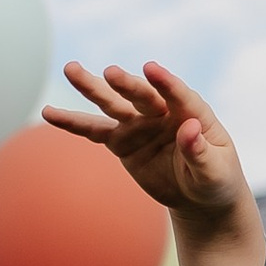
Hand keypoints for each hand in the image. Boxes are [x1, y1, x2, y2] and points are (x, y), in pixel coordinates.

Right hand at [46, 61, 250, 225]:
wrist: (199, 196)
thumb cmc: (216, 180)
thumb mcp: (215, 171)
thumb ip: (201, 151)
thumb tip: (188, 128)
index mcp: (192, 113)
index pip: (179, 95)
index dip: (166, 83)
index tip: (151, 69)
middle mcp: (162, 112)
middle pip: (142, 95)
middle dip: (127, 85)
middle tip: (111, 73)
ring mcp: (139, 124)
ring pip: (113, 104)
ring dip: (92, 88)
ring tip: (70, 69)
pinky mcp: (121, 141)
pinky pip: (95, 131)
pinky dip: (73, 123)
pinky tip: (49, 113)